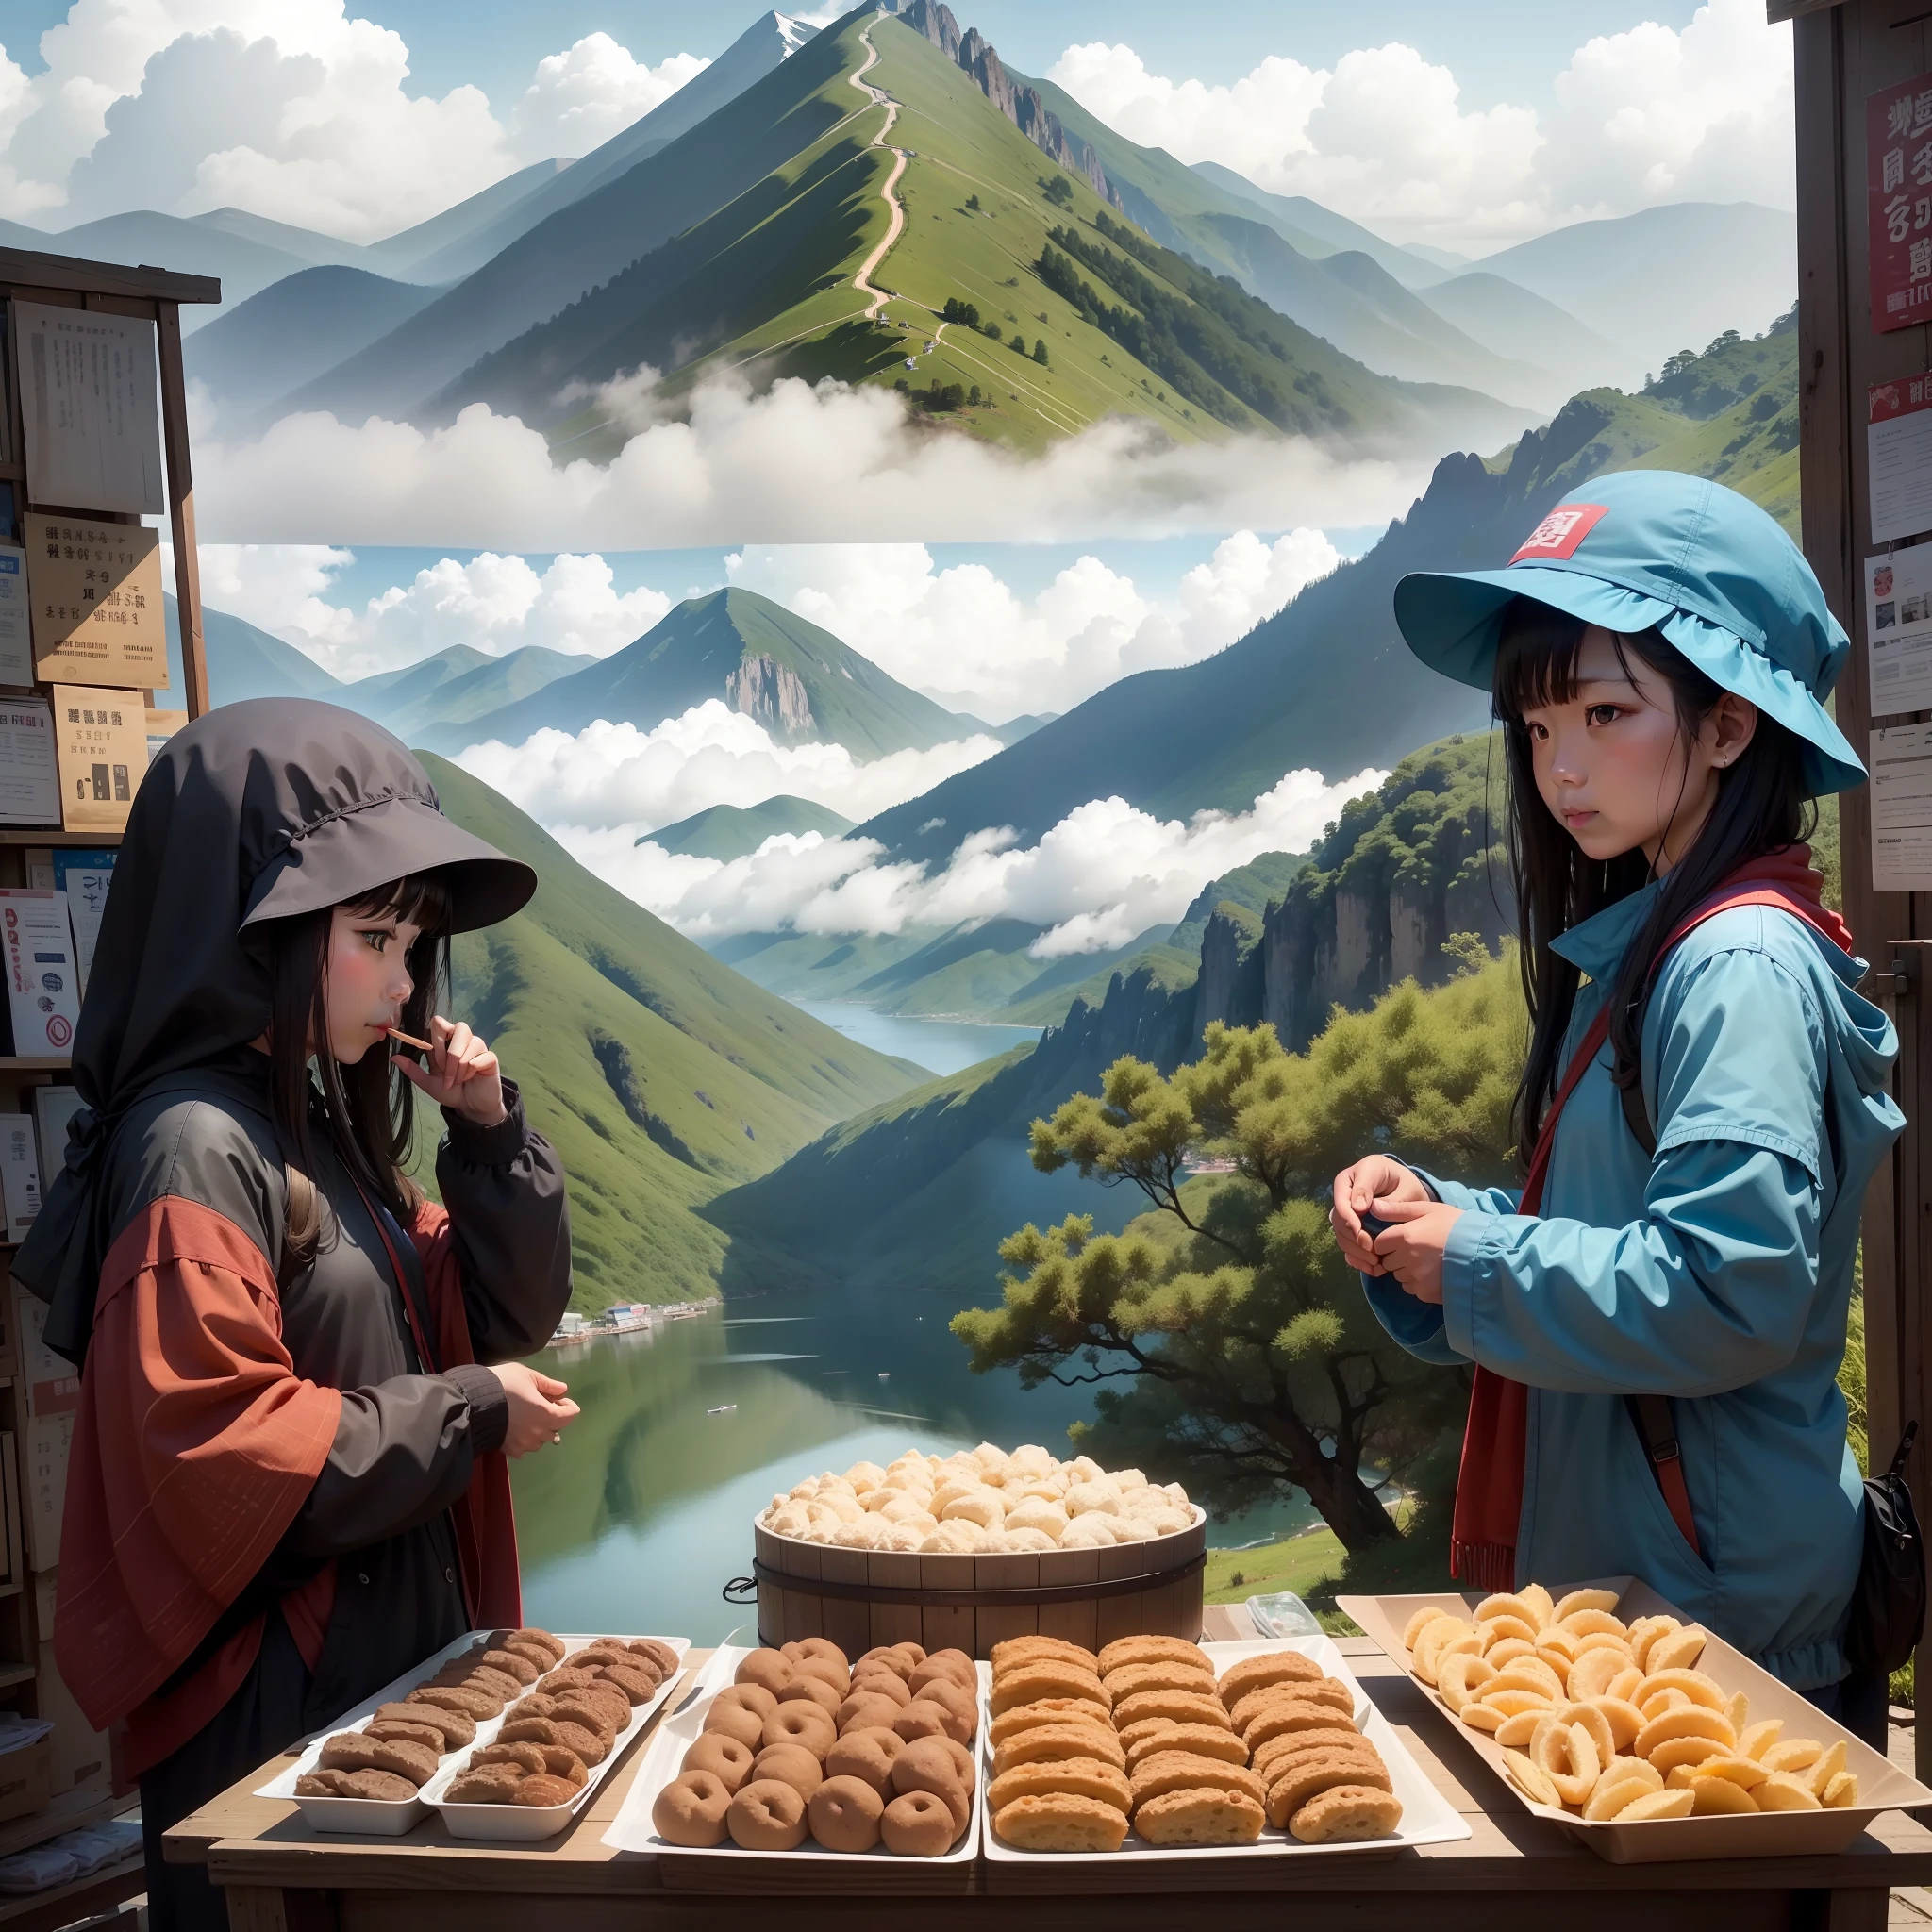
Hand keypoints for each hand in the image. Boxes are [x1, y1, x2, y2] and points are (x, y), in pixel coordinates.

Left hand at [394, 1016, 507, 1126]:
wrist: (470, 1107)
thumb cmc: (451, 1091)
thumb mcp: (428, 1082)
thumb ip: (413, 1069)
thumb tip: (394, 1057)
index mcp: (446, 1042)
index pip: (440, 1023)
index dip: (437, 1039)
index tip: (435, 1059)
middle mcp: (463, 1040)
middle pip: (460, 1027)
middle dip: (451, 1053)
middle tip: (447, 1071)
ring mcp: (478, 1047)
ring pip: (471, 1044)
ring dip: (460, 1066)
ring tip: (459, 1080)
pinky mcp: (490, 1058)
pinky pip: (481, 1057)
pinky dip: (473, 1070)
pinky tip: (472, 1078)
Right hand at [492, 1361, 579, 1457]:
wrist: (475, 1401)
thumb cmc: (504, 1384)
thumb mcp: (528, 1376)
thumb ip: (548, 1384)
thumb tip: (563, 1390)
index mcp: (547, 1413)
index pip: (570, 1415)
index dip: (567, 1405)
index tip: (556, 1398)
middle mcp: (539, 1432)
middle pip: (556, 1429)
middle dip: (553, 1417)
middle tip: (539, 1405)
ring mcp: (524, 1443)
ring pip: (540, 1441)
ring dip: (539, 1431)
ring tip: (527, 1419)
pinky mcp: (510, 1449)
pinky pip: (524, 1448)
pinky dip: (524, 1440)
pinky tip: (515, 1429)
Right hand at [1329, 1154, 1431, 1275]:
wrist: (1405, 1187)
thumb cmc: (1406, 1184)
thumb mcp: (1403, 1185)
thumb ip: (1385, 1196)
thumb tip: (1359, 1208)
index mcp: (1353, 1178)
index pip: (1342, 1200)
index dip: (1349, 1219)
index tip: (1362, 1234)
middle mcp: (1343, 1194)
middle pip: (1338, 1220)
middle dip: (1354, 1239)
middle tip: (1373, 1253)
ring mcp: (1344, 1211)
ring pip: (1341, 1234)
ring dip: (1355, 1252)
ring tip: (1375, 1264)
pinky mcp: (1349, 1226)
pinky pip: (1346, 1243)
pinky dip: (1356, 1258)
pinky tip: (1371, 1268)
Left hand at [1369, 1195, 1463, 1304]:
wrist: (1485, 1251)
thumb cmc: (1456, 1225)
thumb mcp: (1428, 1209)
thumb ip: (1398, 1210)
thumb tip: (1372, 1206)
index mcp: (1404, 1236)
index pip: (1379, 1244)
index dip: (1387, 1242)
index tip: (1400, 1240)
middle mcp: (1406, 1259)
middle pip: (1388, 1262)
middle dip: (1397, 1257)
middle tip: (1419, 1250)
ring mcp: (1416, 1278)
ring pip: (1399, 1276)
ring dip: (1407, 1271)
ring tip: (1428, 1262)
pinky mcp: (1426, 1293)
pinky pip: (1413, 1289)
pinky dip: (1418, 1284)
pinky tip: (1434, 1274)